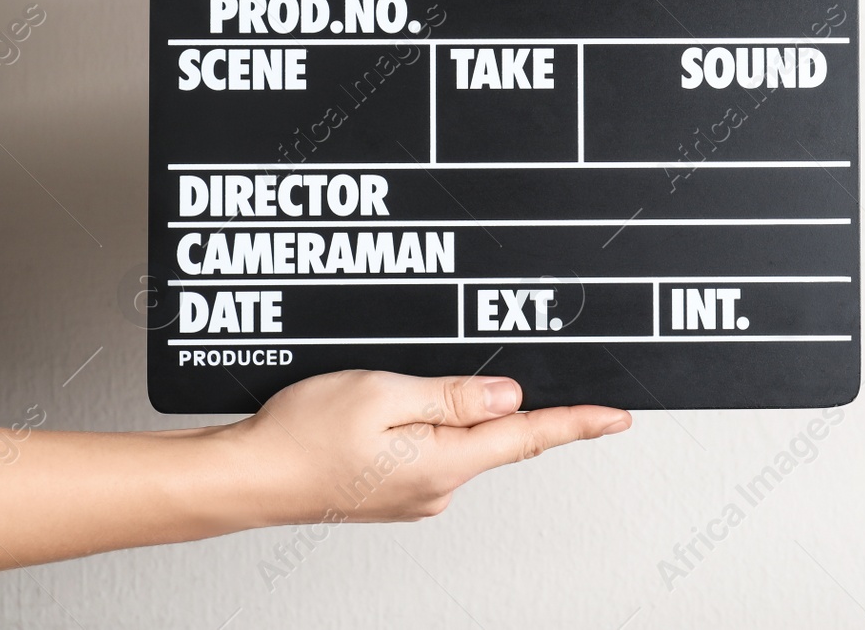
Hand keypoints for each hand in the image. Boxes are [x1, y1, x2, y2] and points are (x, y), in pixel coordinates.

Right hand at [216, 371, 630, 525]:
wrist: (246, 478)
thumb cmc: (301, 436)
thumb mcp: (384, 393)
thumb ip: (453, 395)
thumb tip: (510, 396)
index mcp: (444, 463)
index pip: (530, 437)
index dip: (578, 423)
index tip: (617, 418)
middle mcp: (438, 488)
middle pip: (496, 435)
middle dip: (502, 402)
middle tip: (485, 370)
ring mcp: (416, 495)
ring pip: (459, 441)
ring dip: (452, 411)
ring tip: (400, 388)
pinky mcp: (395, 492)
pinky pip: (432, 451)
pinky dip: (428, 426)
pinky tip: (396, 408)